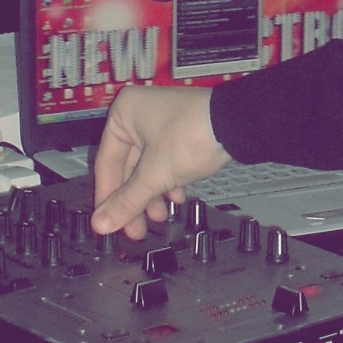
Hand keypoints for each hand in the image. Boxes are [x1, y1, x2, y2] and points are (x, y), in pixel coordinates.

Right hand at [91, 84, 226, 238]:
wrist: (240, 123)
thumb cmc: (194, 134)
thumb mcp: (155, 175)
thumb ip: (127, 201)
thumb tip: (102, 223)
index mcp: (123, 114)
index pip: (106, 164)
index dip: (107, 197)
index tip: (107, 222)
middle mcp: (140, 114)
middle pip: (128, 167)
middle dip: (134, 200)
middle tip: (134, 228)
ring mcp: (162, 121)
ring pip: (148, 166)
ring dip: (152, 194)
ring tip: (159, 217)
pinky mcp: (182, 131)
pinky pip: (166, 161)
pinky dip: (168, 181)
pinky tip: (176, 199)